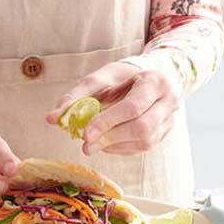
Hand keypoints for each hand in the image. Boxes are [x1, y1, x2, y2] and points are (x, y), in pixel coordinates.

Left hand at [47, 63, 180, 155]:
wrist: (151, 75)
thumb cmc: (123, 76)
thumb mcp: (100, 77)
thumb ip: (77, 96)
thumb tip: (52, 118)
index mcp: (155, 80)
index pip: (132, 107)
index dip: (107, 122)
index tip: (85, 133)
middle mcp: (169, 100)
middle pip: (142, 128)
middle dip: (110, 138)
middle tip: (85, 145)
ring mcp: (170, 119)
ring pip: (145, 141)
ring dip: (115, 145)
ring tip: (93, 143)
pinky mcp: (165, 133)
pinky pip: (143, 148)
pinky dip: (121, 148)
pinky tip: (106, 143)